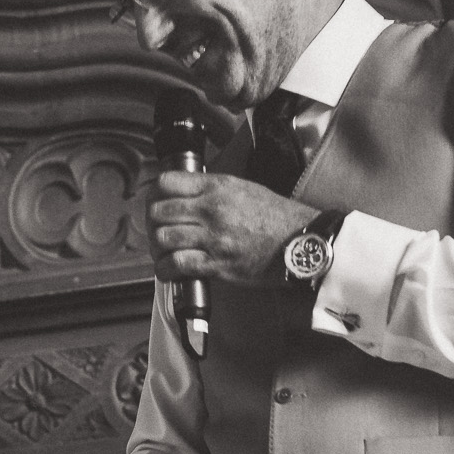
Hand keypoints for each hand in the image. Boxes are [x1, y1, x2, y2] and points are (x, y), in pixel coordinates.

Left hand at [147, 169, 317, 285]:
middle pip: (159, 212)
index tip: (156, 204)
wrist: (302, 241)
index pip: (166, 183)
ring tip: (163, 252)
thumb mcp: (244, 188)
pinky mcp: (217, 263)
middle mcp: (212, 209)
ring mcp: (214, 237)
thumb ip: (212, 188)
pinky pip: (178, 264)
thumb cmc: (277, 218)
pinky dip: (166, 270)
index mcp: (217, 187)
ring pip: (164, 237)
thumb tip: (186, 192)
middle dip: (152, 224)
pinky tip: (169, 270)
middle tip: (157, 231)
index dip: (155, 195)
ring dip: (158, 248)